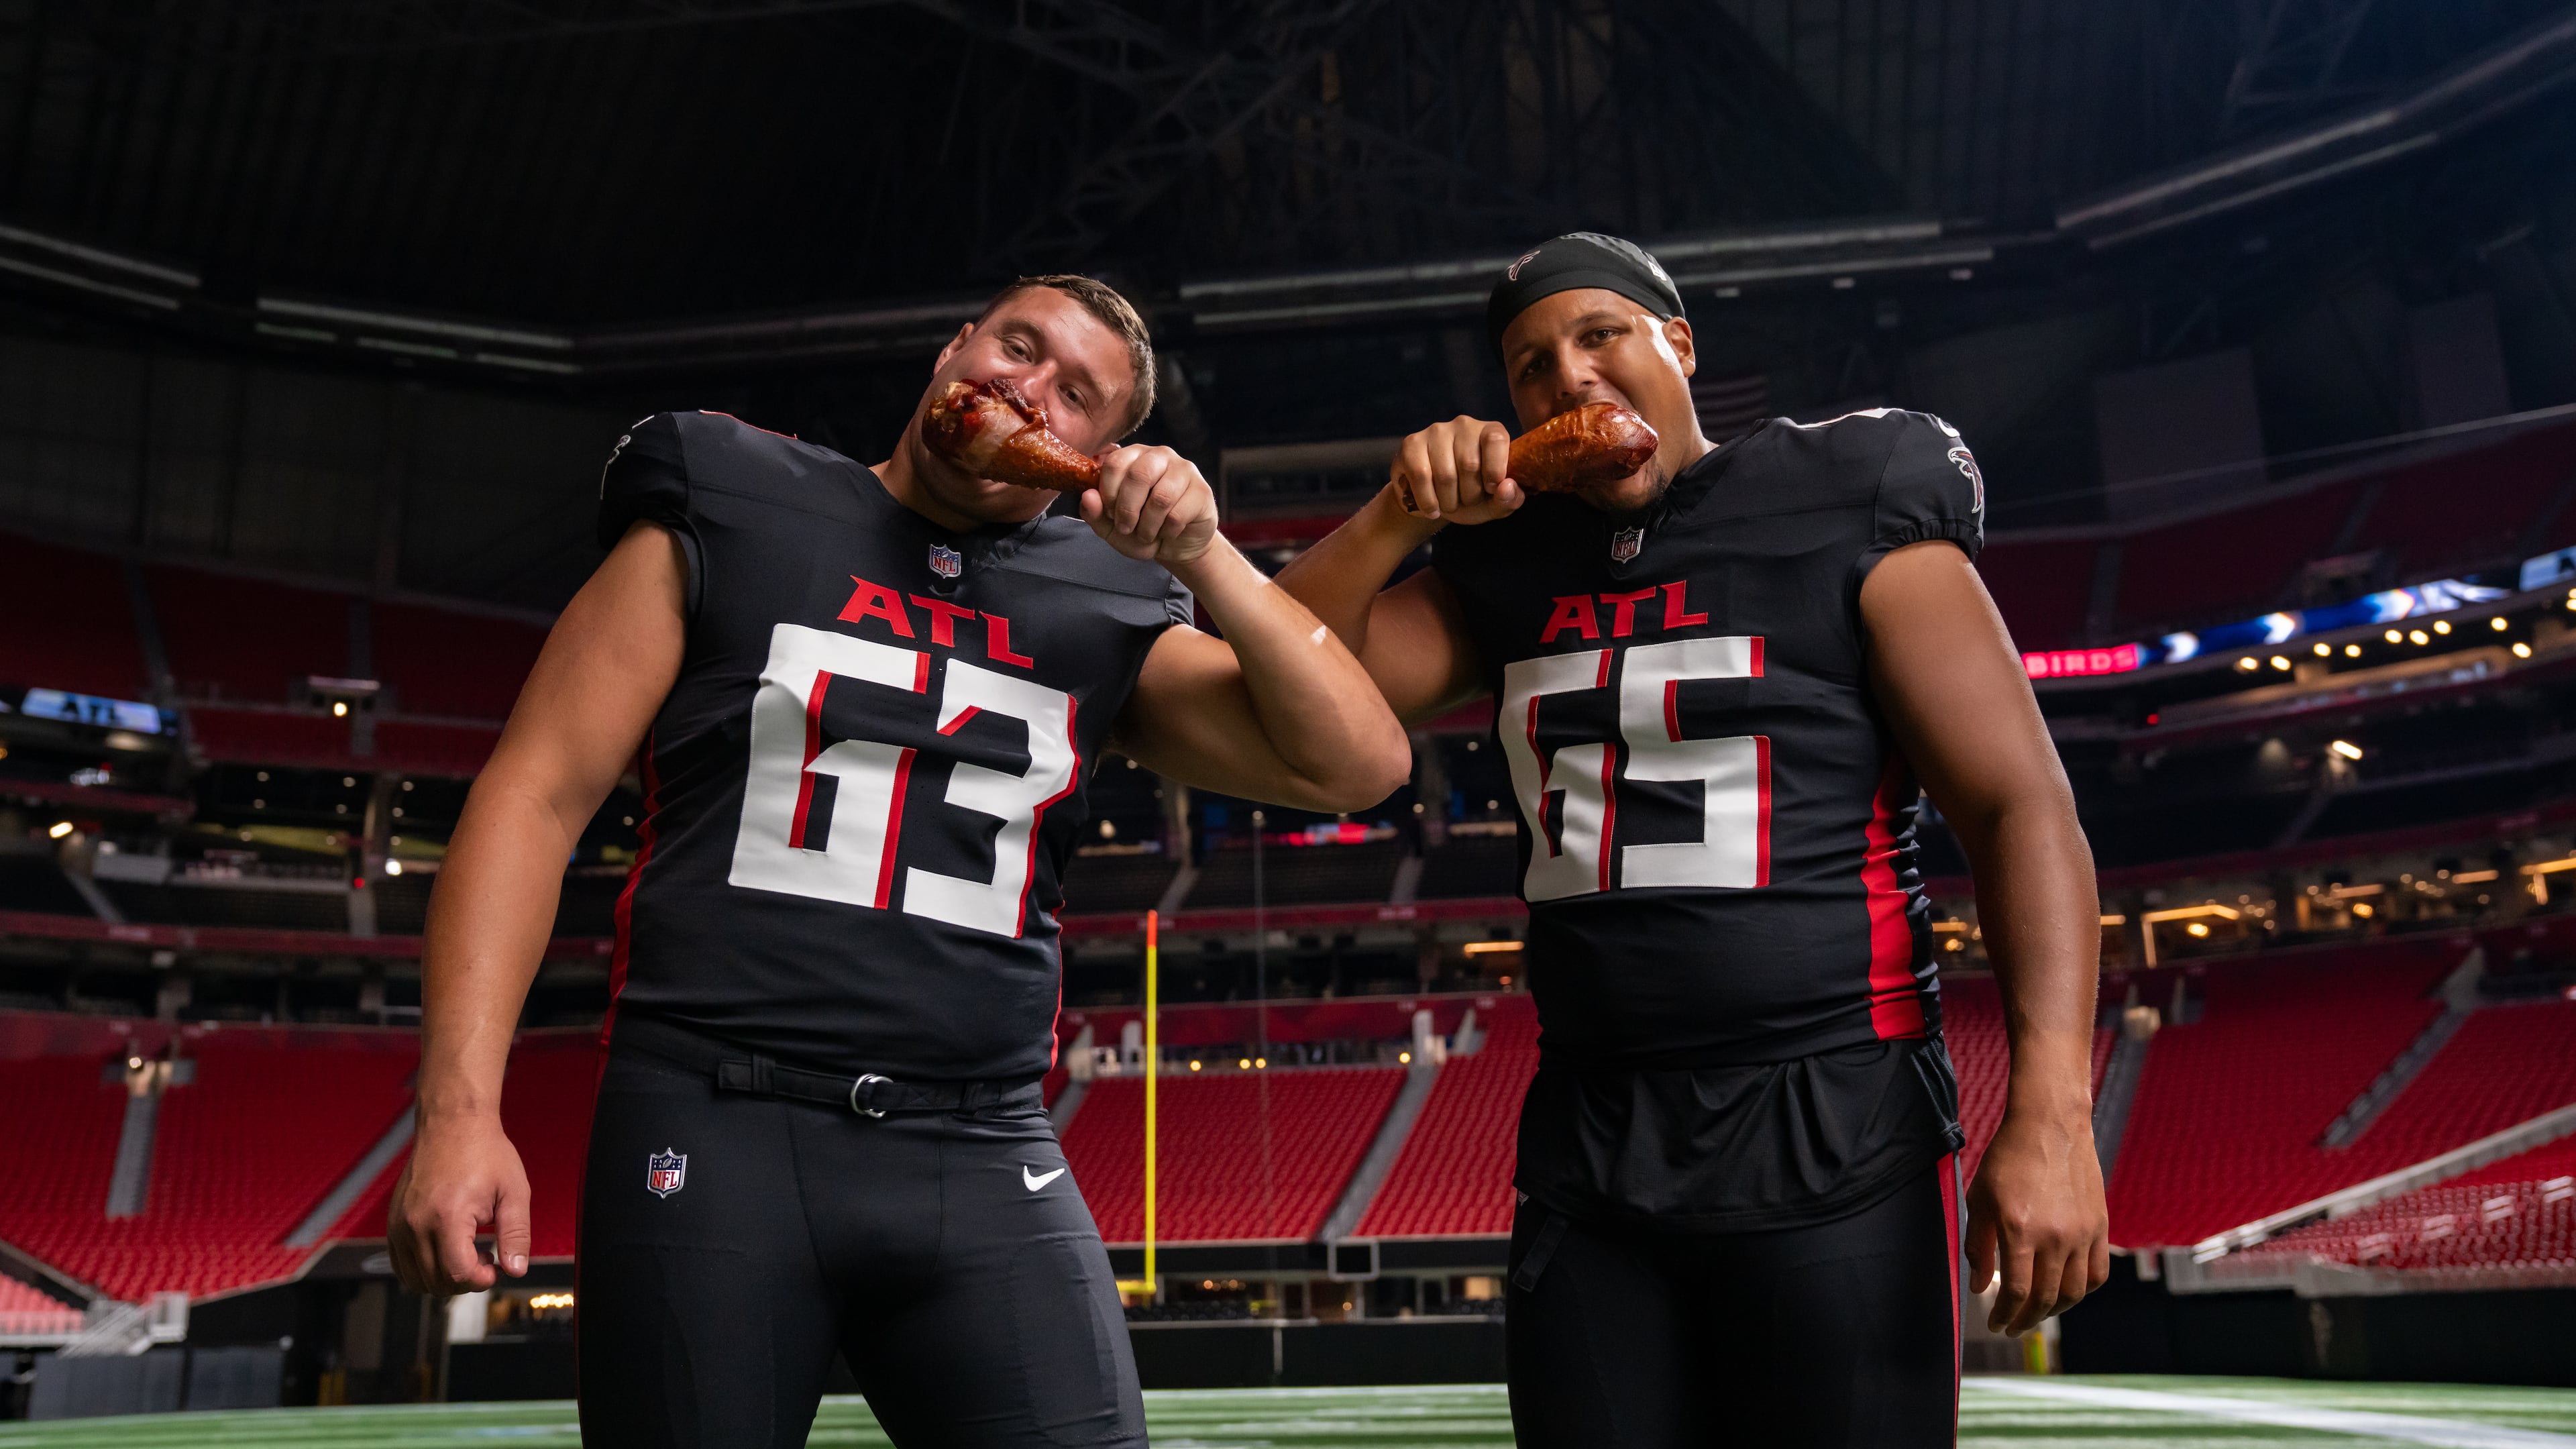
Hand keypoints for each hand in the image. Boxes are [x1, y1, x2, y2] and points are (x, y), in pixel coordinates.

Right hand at [388, 1112, 531, 1295]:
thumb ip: (516, 1235)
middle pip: (436, 1281)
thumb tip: (516, 1270)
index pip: (457, 1272)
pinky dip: (422, 1270)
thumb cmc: (485, 1152)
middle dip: (465, 1281)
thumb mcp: (514, 1192)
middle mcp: (416, 1223)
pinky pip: (401, 1264)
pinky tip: (447, 1252)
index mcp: (448, 1215)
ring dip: (444, 1278)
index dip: (480, 1280)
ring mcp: (400, 1224)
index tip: (494, 1268)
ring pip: (416, 1278)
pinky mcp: (393, 1223)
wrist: (453, 1124)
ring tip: (468, 1252)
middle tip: (486, 1257)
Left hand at [1082, 445, 1217, 563]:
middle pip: (1138, 476)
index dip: (1108, 493)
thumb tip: (1088, 496)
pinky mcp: (1202, 490)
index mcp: (1134, 456)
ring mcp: (1184, 470)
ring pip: (1160, 497)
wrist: (1178, 545)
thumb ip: (1095, 512)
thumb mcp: (1112, 527)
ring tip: (1147, 535)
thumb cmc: (1143, 529)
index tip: (1109, 514)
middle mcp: (1160, 456)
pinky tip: (1169, 532)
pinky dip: (1167, 531)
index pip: (1115, 463)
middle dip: (1127, 510)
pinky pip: (1179, 513)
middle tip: (1126, 528)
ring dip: (1148, 526)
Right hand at [1389, 416, 1524, 523]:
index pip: (1496, 440)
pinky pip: (1420, 476)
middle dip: (1469, 495)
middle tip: (1465, 502)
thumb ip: (1510, 499)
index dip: (1495, 469)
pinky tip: (1432, 508)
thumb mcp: (1494, 504)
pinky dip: (1427, 501)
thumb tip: (1507, 487)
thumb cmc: (1469, 496)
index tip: (1491, 489)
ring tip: (1449, 505)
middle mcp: (1464, 424)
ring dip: (1448, 502)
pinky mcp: (1412, 443)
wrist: (1433, 500)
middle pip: (1469, 464)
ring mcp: (1436, 431)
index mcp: (1491, 431)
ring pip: (1445, 474)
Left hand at [1965, 1106, 2109, 1335]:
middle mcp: (2056, 1237)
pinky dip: (2082, 1291)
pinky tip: (2066, 1292)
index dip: (2005, 1315)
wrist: (2050, 1125)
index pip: (2017, 1292)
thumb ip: (1978, 1247)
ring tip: (2036, 1314)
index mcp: (2021, 1230)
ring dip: (2054, 1311)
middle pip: (2045, 1299)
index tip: (1995, 1324)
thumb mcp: (1980, 1200)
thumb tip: (1979, 1287)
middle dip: (2026, 1320)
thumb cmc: (2008, 1159)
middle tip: (2012, 1327)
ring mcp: (2083, 1234)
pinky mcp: (2100, 1227)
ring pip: (2073, 1292)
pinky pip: (2097, 1273)